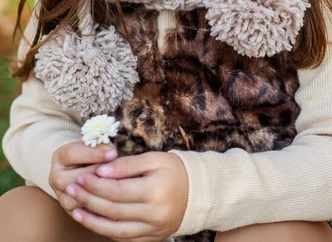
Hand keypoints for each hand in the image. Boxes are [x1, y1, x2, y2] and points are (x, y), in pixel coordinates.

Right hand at [50, 140, 117, 215]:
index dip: (93, 154)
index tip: (113, 153)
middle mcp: (56, 178)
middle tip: (116, 171)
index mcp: (60, 157)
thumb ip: (101, 147)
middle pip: (72, 179)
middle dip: (96, 175)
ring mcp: (62, 197)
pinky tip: (114, 198)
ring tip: (115, 184)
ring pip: (77, 199)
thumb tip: (111, 154)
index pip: (71, 153)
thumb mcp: (97, 145)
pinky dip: (100, 206)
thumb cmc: (97, 153)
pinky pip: (85, 213)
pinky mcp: (72, 212)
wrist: (91, 169)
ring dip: (98, 192)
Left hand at [65, 151, 188, 241]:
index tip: (81, 176)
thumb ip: (127, 165)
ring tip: (75, 209)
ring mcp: (153, 230)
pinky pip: (124, 238)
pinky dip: (106, 231)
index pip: (117, 190)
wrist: (197, 193)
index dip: (96, 184)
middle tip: (71, 189)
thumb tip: (102, 170)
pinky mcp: (152, 239)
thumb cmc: (173, 170)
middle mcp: (154, 214)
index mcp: (155, 191)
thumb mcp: (154, 159)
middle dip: (89, 199)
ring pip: (115, 230)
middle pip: (113, 210)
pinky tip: (93, 221)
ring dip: (92, 221)